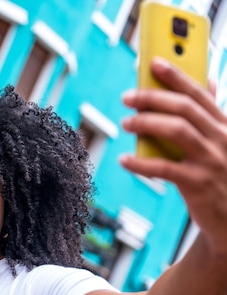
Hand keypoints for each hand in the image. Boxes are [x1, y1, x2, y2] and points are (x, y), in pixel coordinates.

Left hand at [120, 57, 226, 256]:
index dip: (176, 76)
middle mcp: (223, 140)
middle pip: (185, 108)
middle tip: (127, 97)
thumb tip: (208, 82)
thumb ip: (213, 116)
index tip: (154, 62)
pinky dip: (140, 163)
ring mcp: (212, 162)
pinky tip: (124, 160)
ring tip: (125, 123)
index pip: (200, 94)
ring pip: (177, 131)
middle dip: (153, 98)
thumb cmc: (223, 177)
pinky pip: (164, 168)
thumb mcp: (224, 143)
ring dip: (147, 123)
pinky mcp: (199, 185)